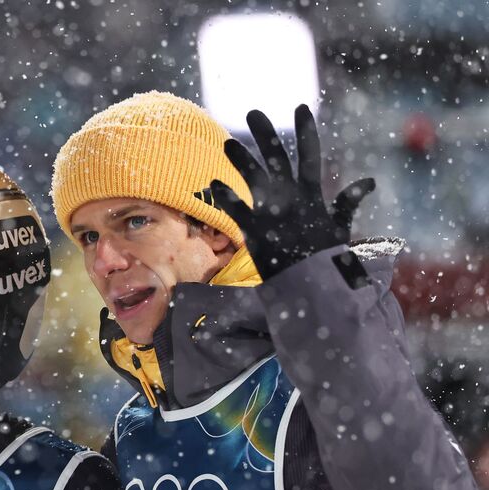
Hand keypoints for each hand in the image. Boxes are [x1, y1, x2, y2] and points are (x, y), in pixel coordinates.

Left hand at [210, 104, 374, 279]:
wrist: (316, 289)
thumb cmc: (327, 261)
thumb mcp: (340, 230)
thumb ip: (348, 204)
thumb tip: (368, 182)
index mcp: (313, 196)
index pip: (311, 155)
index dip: (306, 130)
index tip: (300, 106)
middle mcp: (292, 199)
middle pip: (278, 158)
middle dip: (266, 134)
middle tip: (252, 112)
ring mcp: (273, 214)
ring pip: (254, 178)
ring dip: (241, 160)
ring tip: (226, 142)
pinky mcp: (255, 232)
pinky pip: (237, 210)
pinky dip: (226, 198)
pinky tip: (214, 184)